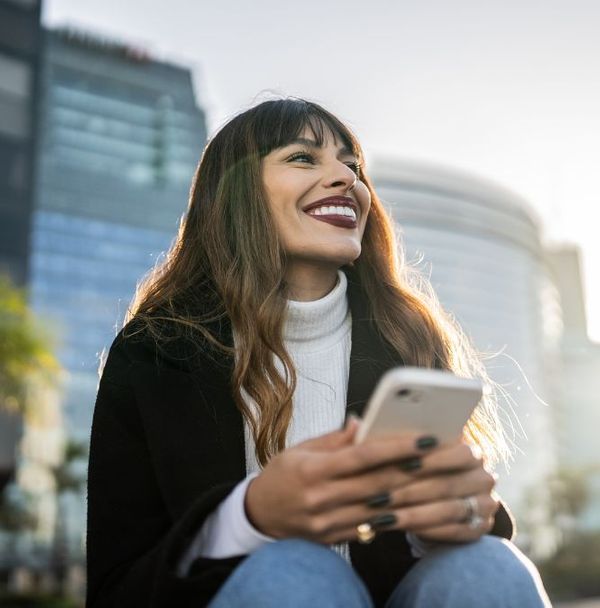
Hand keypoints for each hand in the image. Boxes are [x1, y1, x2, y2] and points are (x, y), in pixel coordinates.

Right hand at [244, 418, 440, 543]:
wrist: (260, 515)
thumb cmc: (282, 475)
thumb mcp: (301, 449)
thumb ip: (335, 439)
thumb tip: (363, 422)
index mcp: (313, 470)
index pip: (362, 457)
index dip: (396, 447)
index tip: (424, 438)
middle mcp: (322, 498)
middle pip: (378, 484)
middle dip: (414, 470)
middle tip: (443, 457)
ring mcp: (328, 523)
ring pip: (380, 509)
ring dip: (412, 494)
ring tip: (439, 479)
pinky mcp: (335, 538)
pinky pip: (371, 526)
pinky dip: (394, 514)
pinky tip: (415, 502)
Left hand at [383, 440, 498, 542]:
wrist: (436, 496)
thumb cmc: (418, 466)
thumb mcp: (415, 452)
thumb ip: (404, 445)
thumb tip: (369, 430)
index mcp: (473, 452)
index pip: (459, 453)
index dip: (431, 460)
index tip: (401, 464)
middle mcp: (484, 478)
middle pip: (447, 486)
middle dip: (409, 492)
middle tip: (378, 498)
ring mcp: (486, 506)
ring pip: (447, 511)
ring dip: (411, 515)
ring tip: (381, 517)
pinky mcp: (480, 529)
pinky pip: (452, 532)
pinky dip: (423, 530)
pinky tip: (399, 527)